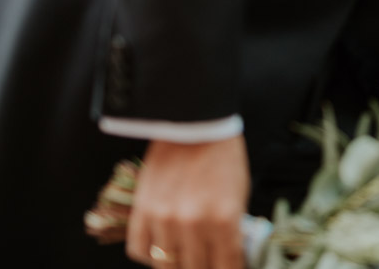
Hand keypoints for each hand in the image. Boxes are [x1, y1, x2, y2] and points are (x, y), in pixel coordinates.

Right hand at [126, 135, 249, 268]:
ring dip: (177, 265)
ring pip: (166, 265)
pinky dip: (150, 255)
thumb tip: (231, 257)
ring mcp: (164, 219)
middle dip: (205, 268)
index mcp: (224, 219)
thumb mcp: (240, 195)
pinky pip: (139, 250)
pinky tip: (162, 250)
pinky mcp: (142, 210)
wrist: (194, 124)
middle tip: (208, 263)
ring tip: (187, 258)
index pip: (226, 266)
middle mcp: (193, 224)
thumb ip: (234, 230)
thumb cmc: (223, 158)